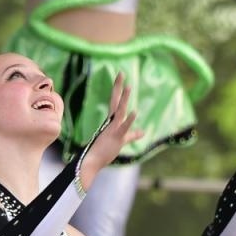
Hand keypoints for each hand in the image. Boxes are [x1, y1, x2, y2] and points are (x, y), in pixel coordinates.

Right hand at [79, 73, 140, 190]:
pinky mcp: (116, 137)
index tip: (121, 78)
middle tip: (121, 73)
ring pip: (119, 111)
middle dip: (118, 87)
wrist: (91, 161)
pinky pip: (124, 127)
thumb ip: (133, 135)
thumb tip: (143, 132)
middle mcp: (111, 122)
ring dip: (124, 99)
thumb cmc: (105, 152)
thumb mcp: (122, 141)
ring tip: (129, 86)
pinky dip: (129, 120)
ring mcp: (113, 128)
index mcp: (112, 121)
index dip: (119, 90)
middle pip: (116, 101)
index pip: (116, 102)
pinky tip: (135, 112)